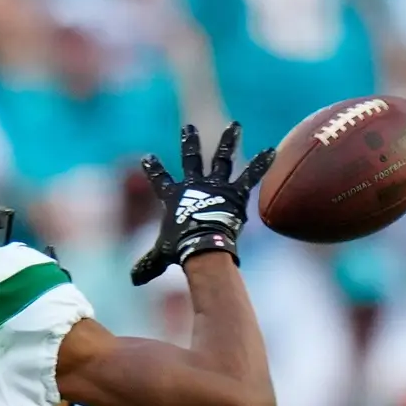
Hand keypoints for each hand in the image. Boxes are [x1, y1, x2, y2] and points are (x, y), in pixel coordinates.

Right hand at [130, 122, 273, 287]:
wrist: (203, 245)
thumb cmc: (181, 249)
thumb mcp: (160, 256)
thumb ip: (147, 265)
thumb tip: (133, 281)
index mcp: (174, 197)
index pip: (160, 179)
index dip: (153, 169)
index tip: (148, 157)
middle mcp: (195, 185)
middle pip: (191, 159)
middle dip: (189, 143)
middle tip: (189, 127)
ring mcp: (216, 186)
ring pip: (222, 158)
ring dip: (228, 141)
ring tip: (234, 125)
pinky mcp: (235, 193)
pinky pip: (250, 175)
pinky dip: (261, 164)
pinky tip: (272, 150)